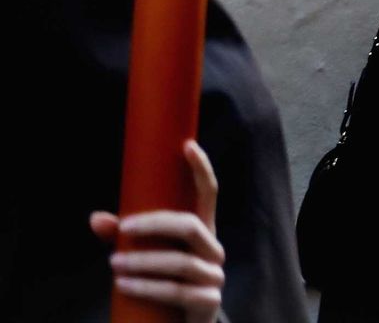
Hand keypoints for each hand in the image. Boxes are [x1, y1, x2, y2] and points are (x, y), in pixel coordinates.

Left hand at [90, 140, 224, 322]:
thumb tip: (95, 218)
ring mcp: (213, 276)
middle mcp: (213, 249)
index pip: (208, 194)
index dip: (201, 169)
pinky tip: (124, 286)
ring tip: (114, 265)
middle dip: (156, 224)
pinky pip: (177, 292)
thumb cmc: (163, 282)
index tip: (187, 146)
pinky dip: (148, 287)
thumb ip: (123, 237)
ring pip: (181, 262)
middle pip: (191, 226)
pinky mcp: (208, 302)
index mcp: (202, 231)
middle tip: (123, 229)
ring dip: (144, 262)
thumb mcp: (145, 256)